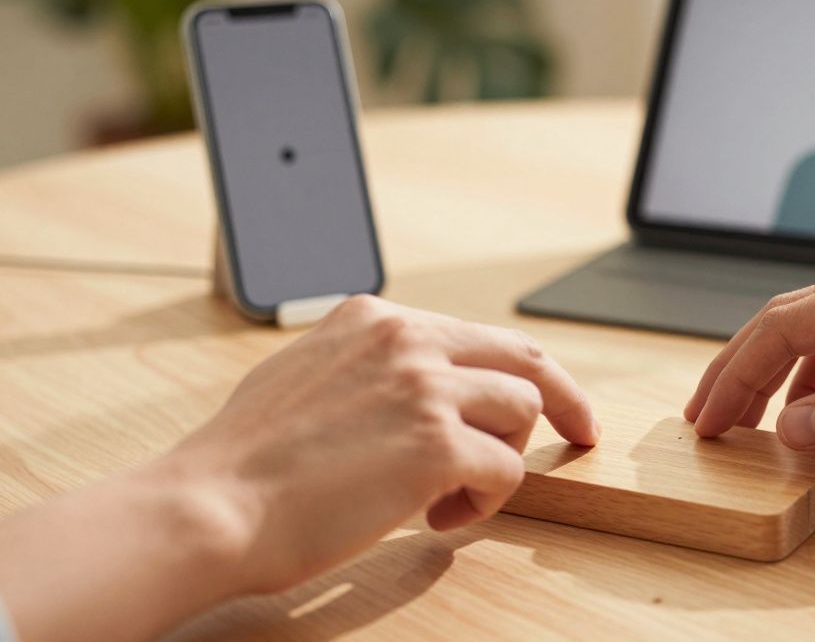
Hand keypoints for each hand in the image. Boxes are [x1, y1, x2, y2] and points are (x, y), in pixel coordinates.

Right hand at [166, 295, 597, 593]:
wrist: (212, 504)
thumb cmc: (248, 460)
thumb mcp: (307, 372)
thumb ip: (368, 364)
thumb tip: (420, 383)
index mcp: (375, 317)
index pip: (477, 335)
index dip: (517, 372)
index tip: (544, 397)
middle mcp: (406, 338)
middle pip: (524, 358)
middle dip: (565, 397)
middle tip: (582, 431)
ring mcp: (426, 386)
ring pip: (522, 411)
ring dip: (502, 460)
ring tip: (453, 494)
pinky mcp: (439, 442)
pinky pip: (507, 470)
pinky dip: (486, 501)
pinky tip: (440, 516)